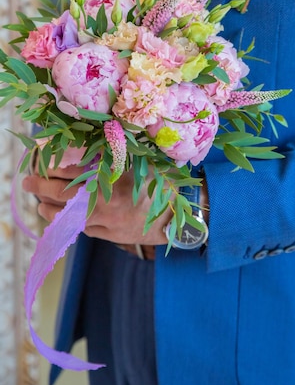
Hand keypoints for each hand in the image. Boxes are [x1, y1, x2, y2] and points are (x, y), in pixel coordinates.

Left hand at [22, 166, 170, 246]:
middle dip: (41, 186)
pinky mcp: (109, 235)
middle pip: (63, 195)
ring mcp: (106, 221)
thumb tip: (85, 149)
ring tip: (39, 204)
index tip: (43, 161)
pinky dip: (68, 223)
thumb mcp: (138, 164)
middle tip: (28, 180)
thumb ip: (113, 156)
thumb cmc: (160, 184)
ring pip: (67, 217)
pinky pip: (82, 229)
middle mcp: (105, 201)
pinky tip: (62, 218)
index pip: (73, 171)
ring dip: (49, 210)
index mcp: (112, 179)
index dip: (54, 166)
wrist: (177, 216)